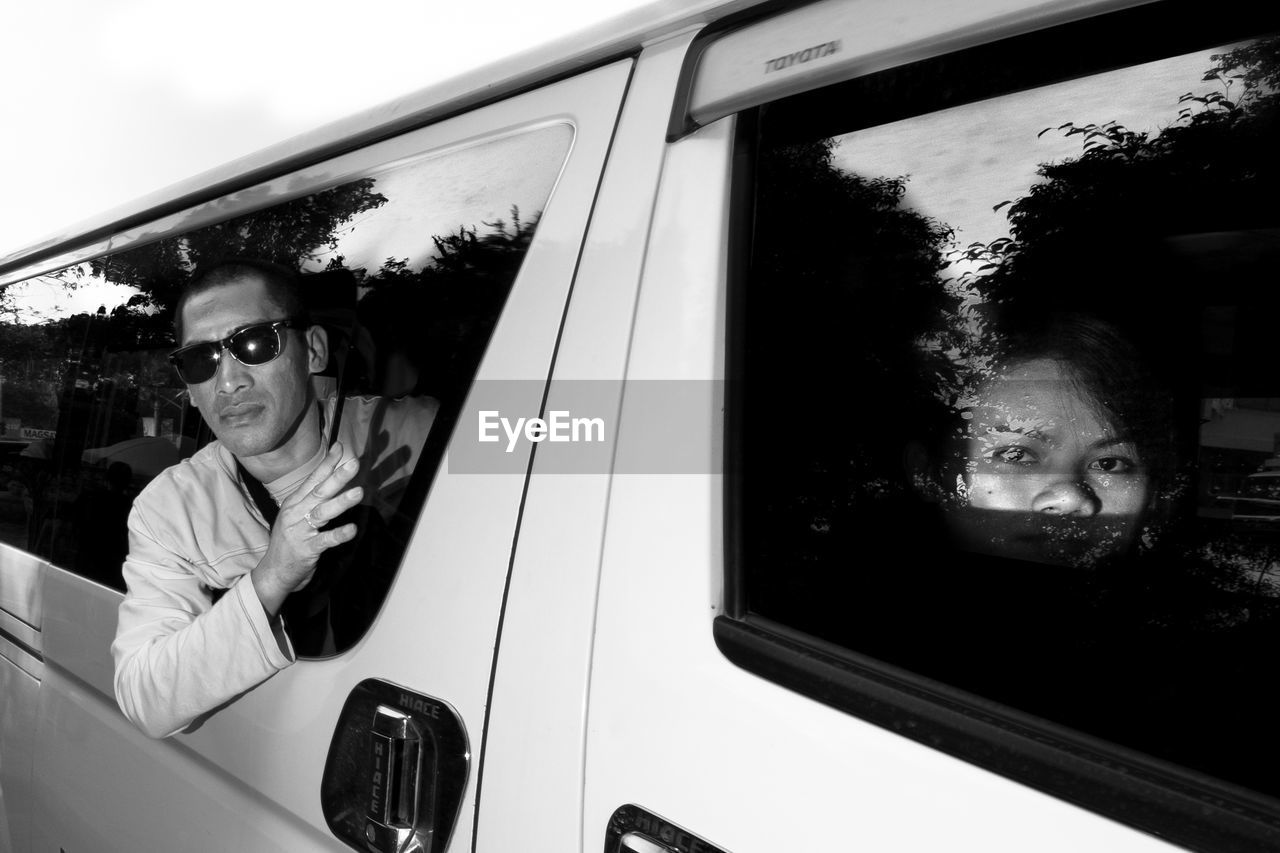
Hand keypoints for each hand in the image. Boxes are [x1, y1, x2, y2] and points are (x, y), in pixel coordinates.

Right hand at [251, 442, 362, 617]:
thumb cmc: (290, 541)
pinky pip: (325, 540)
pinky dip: (339, 534)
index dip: (328, 463)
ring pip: (322, 513)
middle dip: (337, 476)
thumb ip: (312, 498)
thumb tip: (331, 478)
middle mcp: (295, 513)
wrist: (273, 573)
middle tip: (354, 463)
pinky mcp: (306, 550)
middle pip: (319, 491)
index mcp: (294, 503)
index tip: (341, 448)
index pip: (313, 479)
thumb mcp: (296, 516)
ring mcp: (299, 531)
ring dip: (341, 502)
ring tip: (359, 492)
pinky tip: (352, 529)